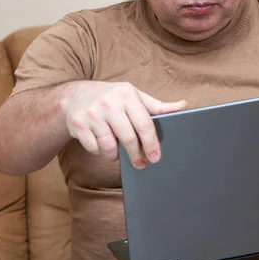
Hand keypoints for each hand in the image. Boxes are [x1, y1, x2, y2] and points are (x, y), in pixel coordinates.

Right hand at [61, 81, 186, 166]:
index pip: (144, 124)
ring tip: (118, 151)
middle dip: (136, 155)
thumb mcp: (134, 96)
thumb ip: (157, 106)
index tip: (156, 157)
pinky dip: (100, 151)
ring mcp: (92, 114)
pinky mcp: (78, 125)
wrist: (74, 96)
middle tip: (141, 164)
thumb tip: (183, 105)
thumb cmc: (112, 97)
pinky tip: (102, 144)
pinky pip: (95, 149)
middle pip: (128, 138)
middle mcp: (109, 103)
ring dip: (116, 155)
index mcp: (127, 95)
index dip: (152, 143)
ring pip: (109, 147)